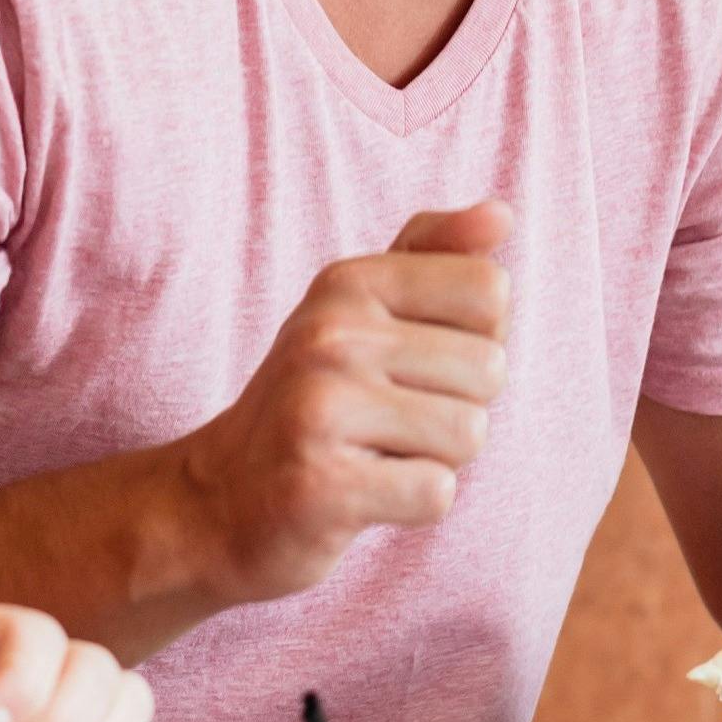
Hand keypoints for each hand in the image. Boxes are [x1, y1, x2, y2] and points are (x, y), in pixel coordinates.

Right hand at [171, 202, 511, 605]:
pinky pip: (436, 493)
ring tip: (373, 454)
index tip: (414, 363)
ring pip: (468, 433)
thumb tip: (502, 215)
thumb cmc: (313, 400)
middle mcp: (330, 333)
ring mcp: (320, 407)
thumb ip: (433, 254)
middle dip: (455, 407)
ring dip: (436, 459)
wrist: (218, 501)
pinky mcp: (321, 486)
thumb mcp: (359, 311)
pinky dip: (412, 506)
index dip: (475, 338)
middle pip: (490, 367)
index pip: (490, 289)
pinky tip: (363, 495)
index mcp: (347, 282)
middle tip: (386, 421)